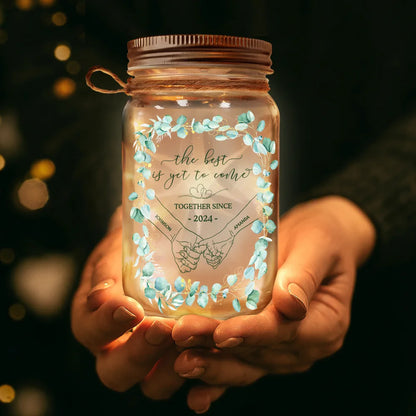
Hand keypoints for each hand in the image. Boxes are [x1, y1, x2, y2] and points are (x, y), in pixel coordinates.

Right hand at [71, 207, 184, 398]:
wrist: (154, 249)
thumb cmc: (130, 250)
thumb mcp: (114, 253)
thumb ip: (107, 271)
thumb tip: (101, 297)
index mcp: (93, 320)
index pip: (89, 330)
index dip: (107, 325)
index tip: (131, 308)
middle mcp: (116, 348)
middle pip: (116, 371)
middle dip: (139, 353)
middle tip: (162, 328)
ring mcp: (149, 359)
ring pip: (152, 384)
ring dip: (171, 368)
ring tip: (190, 342)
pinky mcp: (178, 360)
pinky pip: (187, 378)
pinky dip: (200, 376)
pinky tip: (212, 356)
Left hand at [172, 196, 375, 412]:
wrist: (317, 241)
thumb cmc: (321, 237)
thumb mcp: (318, 246)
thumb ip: (304, 275)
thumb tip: (290, 305)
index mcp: (325, 323)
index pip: (285, 332)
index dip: (253, 333)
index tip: (223, 333)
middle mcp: (304, 345)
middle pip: (258, 351)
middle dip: (218, 348)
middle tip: (183, 338)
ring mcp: (283, 349)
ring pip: (245, 363)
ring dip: (212, 364)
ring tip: (181, 363)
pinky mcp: (263, 345)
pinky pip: (240, 364)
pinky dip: (217, 380)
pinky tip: (195, 395)